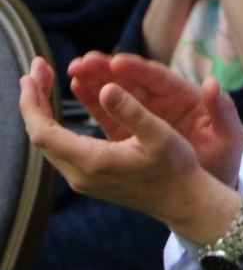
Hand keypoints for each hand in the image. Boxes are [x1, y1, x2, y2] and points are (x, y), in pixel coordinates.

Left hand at [20, 57, 240, 239]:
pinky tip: (64, 105)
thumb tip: (106, 88)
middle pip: (40, 135)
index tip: (32, 73)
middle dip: (34, 99)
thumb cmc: (175, 168)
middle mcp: (80, 174)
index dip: (32, 101)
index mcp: (93, 161)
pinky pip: (61, 147)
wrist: (182, 201)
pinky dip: (56, 123)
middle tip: (39, 68)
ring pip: (48, 142)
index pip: (43, 131)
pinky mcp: (89, 178)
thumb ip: (132, 111)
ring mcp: (82, 179)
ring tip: (45, 82)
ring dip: (43, 111)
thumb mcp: (160, 135)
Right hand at [66, 52, 242, 186]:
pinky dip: (94, 100)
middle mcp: (163, 102)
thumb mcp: (230, 135)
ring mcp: (144, 116)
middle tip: (84, 60)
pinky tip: (77, 87)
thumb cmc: (224, 157)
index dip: (139, 69)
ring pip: (118, 93)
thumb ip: (223, 111)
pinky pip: (109, 114)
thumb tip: (212, 83)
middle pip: (133, 81)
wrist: (209, 186)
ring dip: (96, 80)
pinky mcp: (129, 132)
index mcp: (186, 98)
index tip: (117, 62)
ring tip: (74, 69)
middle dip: (109, 69)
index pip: (160, 79)